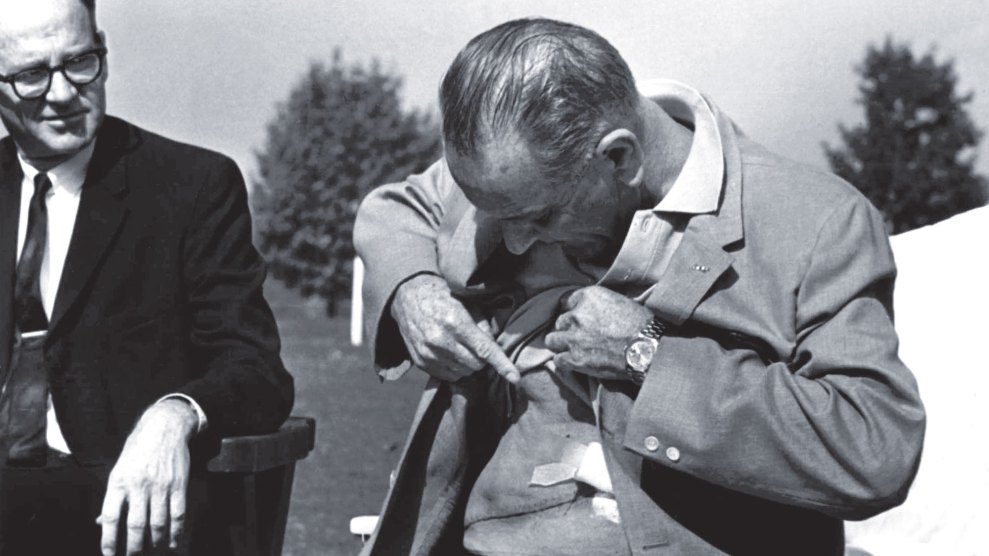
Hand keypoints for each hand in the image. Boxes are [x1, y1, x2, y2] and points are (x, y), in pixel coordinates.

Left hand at [99, 399, 197, 554]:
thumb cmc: (137, 450)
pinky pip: (178, 513)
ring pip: (158, 523)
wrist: (164, 427)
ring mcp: (160, 485)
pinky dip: (176, 531)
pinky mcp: (178, 484)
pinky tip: (172, 542)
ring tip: (153, 550)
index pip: (110, 516)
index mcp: (119, 481)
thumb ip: (112, 497)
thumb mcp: (118, 469)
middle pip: (135, 524)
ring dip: (155, 542)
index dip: (108, 539)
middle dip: (134, 547)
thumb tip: (100, 522)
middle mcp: (139, 484)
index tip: (109, 555)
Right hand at [391, 273, 518, 383]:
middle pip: (476, 365)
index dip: (502, 364)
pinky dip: (455, 367)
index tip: (515, 377)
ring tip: (460, 345)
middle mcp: (441, 341)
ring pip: (464, 372)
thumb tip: (495, 345)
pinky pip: (449, 376)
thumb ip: (483, 325)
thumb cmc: (442, 296)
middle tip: (476, 344)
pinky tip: (450, 352)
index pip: (484, 349)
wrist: (408, 296)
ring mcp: (429, 354)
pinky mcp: (421, 362)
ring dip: (468, 364)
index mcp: (456, 323)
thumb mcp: (467, 302)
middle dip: (482, 358)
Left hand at [544, 286, 651, 379]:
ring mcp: (574, 337)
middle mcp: (577, 315)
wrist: (648, 349)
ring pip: (552, 340)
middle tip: (580, 336)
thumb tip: (590, 310)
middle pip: (560, 321)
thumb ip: (598, 304)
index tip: (580, 319)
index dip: (573, 311)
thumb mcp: (619, 301)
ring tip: (573, 349)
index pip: (567, 301)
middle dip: (568, 329)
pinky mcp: (575, 358)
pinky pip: (558, 359)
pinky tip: (574, 363)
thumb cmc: (641, 325)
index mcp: (589, 296)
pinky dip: (565, 362)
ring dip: (561, 344)